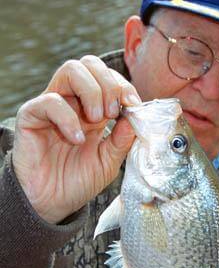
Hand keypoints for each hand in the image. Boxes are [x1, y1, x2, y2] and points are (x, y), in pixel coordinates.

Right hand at [12, 55, 140, 223]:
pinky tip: (75, 138)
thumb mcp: (109, 161)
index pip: (109, 78)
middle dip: (110, 83)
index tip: (134, 106)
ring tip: (96, 120)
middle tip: (113, 112)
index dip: (125, 87)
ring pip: (71, 70)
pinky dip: (68, 117)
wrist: (51, 204)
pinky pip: (50, 100)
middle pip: (90, 64)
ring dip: (91, 91)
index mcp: (93, 110)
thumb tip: (137, 116)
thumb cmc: (77, 182)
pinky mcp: (32, 116)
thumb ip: (123, 139)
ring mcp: (52, 107)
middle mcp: (73, 103)